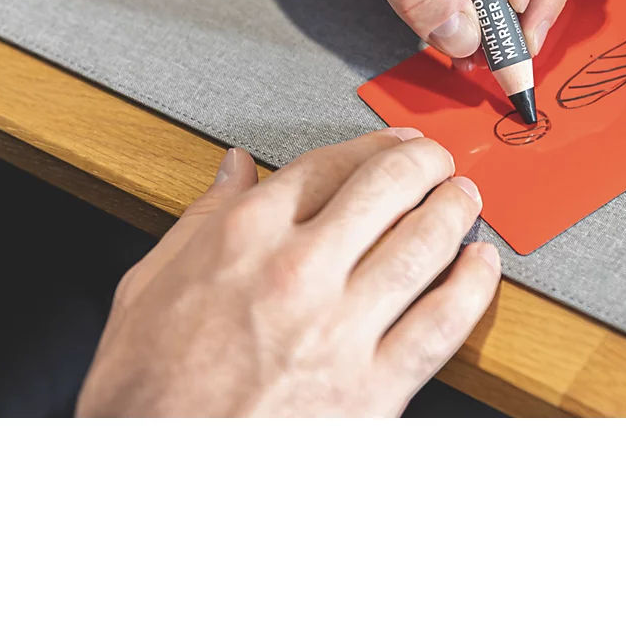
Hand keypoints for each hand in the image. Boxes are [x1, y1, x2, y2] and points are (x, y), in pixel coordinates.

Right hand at [76, 130, 499, 416]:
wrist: (156, 482)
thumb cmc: (144, 396)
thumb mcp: (148, 288)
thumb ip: (198, 219)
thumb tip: (233, 169)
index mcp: (243, 238)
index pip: (327, 164)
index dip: (372, 145)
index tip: (391, 144)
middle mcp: (298, 270)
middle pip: (387, 187)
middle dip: (424, 163)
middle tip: (439, 163)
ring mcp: (341, 328)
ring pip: (424, 243)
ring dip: (455, 210)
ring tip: (465, 201)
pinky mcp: (373, 388)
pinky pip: (442, 323)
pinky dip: (472, 286)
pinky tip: (481, 266)